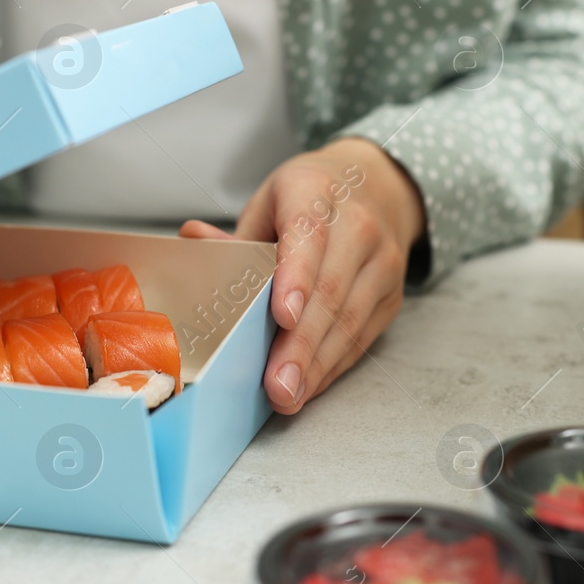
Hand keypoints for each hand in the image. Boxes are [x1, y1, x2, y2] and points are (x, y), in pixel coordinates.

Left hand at [181, 137, 424, 414]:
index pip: (308, 235)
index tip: (282, 316)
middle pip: (329, 289)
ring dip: (316, 364)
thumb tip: (192, 241)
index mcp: (316, 191)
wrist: (377, 187)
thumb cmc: (310, 199)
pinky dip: (332, 366)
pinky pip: (361, 336)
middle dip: (301, 343)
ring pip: (349, 319)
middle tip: (276, 383)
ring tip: (288, 396)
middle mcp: (358, 226)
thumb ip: (237, 235)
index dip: (296, 276)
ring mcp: (382, 262)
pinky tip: (308, 386)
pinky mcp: (391, 294)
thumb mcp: (270, 201)